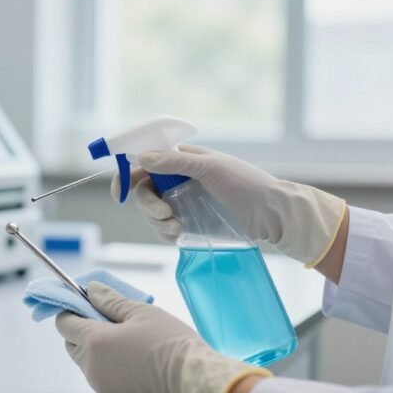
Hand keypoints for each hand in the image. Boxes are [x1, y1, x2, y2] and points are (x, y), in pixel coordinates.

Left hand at [56, 283, 269, 392]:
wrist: (193, 381)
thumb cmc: (170, 343)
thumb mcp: (140, 312)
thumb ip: (110, 300)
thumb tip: (91, 290)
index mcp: (94, 342)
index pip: (65, 323)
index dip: (72, 310)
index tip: (84, 304)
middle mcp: (91, 367)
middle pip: (72, 344)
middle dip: (82, 331)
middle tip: (109, 321)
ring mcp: (101, 386)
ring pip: (86, 362)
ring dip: (96, 350)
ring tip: (126, 341)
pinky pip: (101, 378)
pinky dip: (109, 368)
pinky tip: (133, 360)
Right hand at [111, 145, 345, 266]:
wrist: (272, 215)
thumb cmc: (246, 184)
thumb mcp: (210, 168)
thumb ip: (174, 162)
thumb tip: (141, 158)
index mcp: (182, 160)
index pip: (145, 162)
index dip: (128, 174)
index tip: (120, 190)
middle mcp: (178, 180)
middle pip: (143, 190)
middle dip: (147, 204)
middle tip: (164, 214)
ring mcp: (183, 203)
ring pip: (151, 212)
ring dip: (156, 221)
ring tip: (176, 227)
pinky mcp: (189, 224)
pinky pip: (163, 229)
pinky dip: (164, 233)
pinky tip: (179, 234)